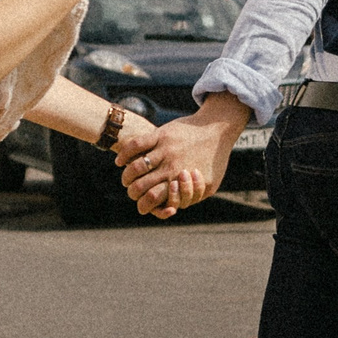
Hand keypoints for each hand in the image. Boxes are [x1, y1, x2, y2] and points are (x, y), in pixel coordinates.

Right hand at [115, 96, 247, 217]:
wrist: (217, 129)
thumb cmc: (213, 161)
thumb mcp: (210, 185)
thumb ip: (191, 197)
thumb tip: (171, 208)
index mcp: (181, 182)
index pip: (152, 200)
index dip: (143, 205)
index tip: (142, 204)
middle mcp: (170, 167)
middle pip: (139, 186)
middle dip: (133, 192)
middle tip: (133, 191)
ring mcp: (164, 150)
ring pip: (135, 167)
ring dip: (127, 176)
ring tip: (127, 178)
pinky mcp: (160, 134)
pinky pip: (136, 145)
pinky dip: (124, 154)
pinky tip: (120, 161)